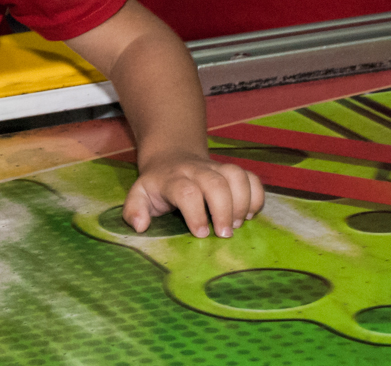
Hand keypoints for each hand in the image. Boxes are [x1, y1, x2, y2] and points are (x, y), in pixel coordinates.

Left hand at [123, 152, 263, 238]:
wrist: (172, 156)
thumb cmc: (157, 184)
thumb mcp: (139, 194)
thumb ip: (134, 209)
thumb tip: (140, 226)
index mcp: (172, 178)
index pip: (186, 191)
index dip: (195, 213)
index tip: (201, 233)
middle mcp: (196, 170)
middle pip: (215, 183)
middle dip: (223, 210)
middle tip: (224, 234)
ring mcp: (216, 168)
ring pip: (236, 176)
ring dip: (242, 202)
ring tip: (237, 224)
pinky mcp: (232, 172)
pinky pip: (251, 178)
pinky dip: (256, 195)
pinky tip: (249, 214)